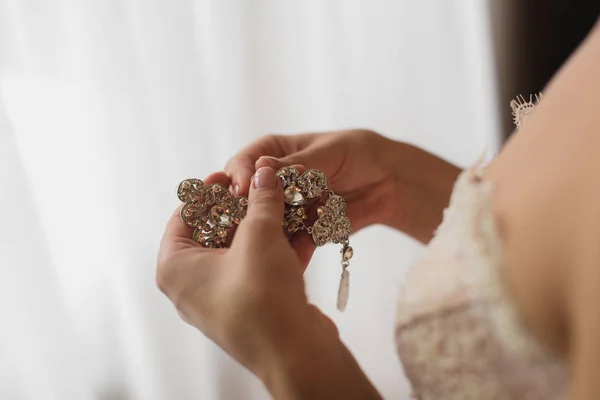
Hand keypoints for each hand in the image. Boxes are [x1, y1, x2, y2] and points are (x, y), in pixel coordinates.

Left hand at [157, 167, 335, 373]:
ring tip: (290, 202)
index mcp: (176, 267)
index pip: (184, 216)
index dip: (208, 191)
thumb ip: (261, 200)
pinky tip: (305, 230)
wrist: (295, 353)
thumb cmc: (261, 297)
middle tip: (265, 187)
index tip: (231, 175)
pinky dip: (280, 250)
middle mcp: (193, 285)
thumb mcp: (259, 236)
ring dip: (269, 227)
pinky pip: (261, 269)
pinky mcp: (251, 307)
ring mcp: (223, 298)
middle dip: (247, 208)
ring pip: (244, 250)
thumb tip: (264, 174)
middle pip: (216, 232)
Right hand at [226, 129, 460, 242]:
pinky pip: (289, 244)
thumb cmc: (358, 153)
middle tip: (246, 220)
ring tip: (265, 244)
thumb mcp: (329, 151)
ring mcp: (285, 209)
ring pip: (264, 224)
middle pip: (247, 197)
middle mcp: (273, 182)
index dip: (239, 174)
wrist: (388, 182)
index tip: (241, 188)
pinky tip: (287, 261)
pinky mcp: (301, 231)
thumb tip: (261, 166)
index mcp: (274, 153)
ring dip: (265, 235)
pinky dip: (289, 252)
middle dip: (244, 209)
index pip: (245, 162)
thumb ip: (298, 162)